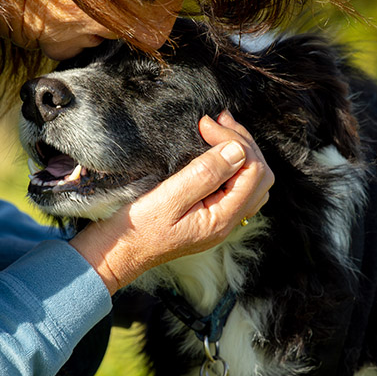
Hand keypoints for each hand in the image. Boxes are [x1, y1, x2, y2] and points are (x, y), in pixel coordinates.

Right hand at [69, 111, 273, 293]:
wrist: (117, 254)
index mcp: (222, 219)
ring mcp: (220, 220)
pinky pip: (235, 187)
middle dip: (243, 143)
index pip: (252, 171)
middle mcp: (227, 222)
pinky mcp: (209, 215)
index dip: (235, 141)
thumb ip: (205, 174)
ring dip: (239, 152)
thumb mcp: (168, 197)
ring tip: (216, 131)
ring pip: (251, 181)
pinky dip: (231, 165)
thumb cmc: (136, 229)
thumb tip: (237, 150)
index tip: (206, 125)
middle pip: (259, 176)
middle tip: (216, 121)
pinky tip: (212, 152)